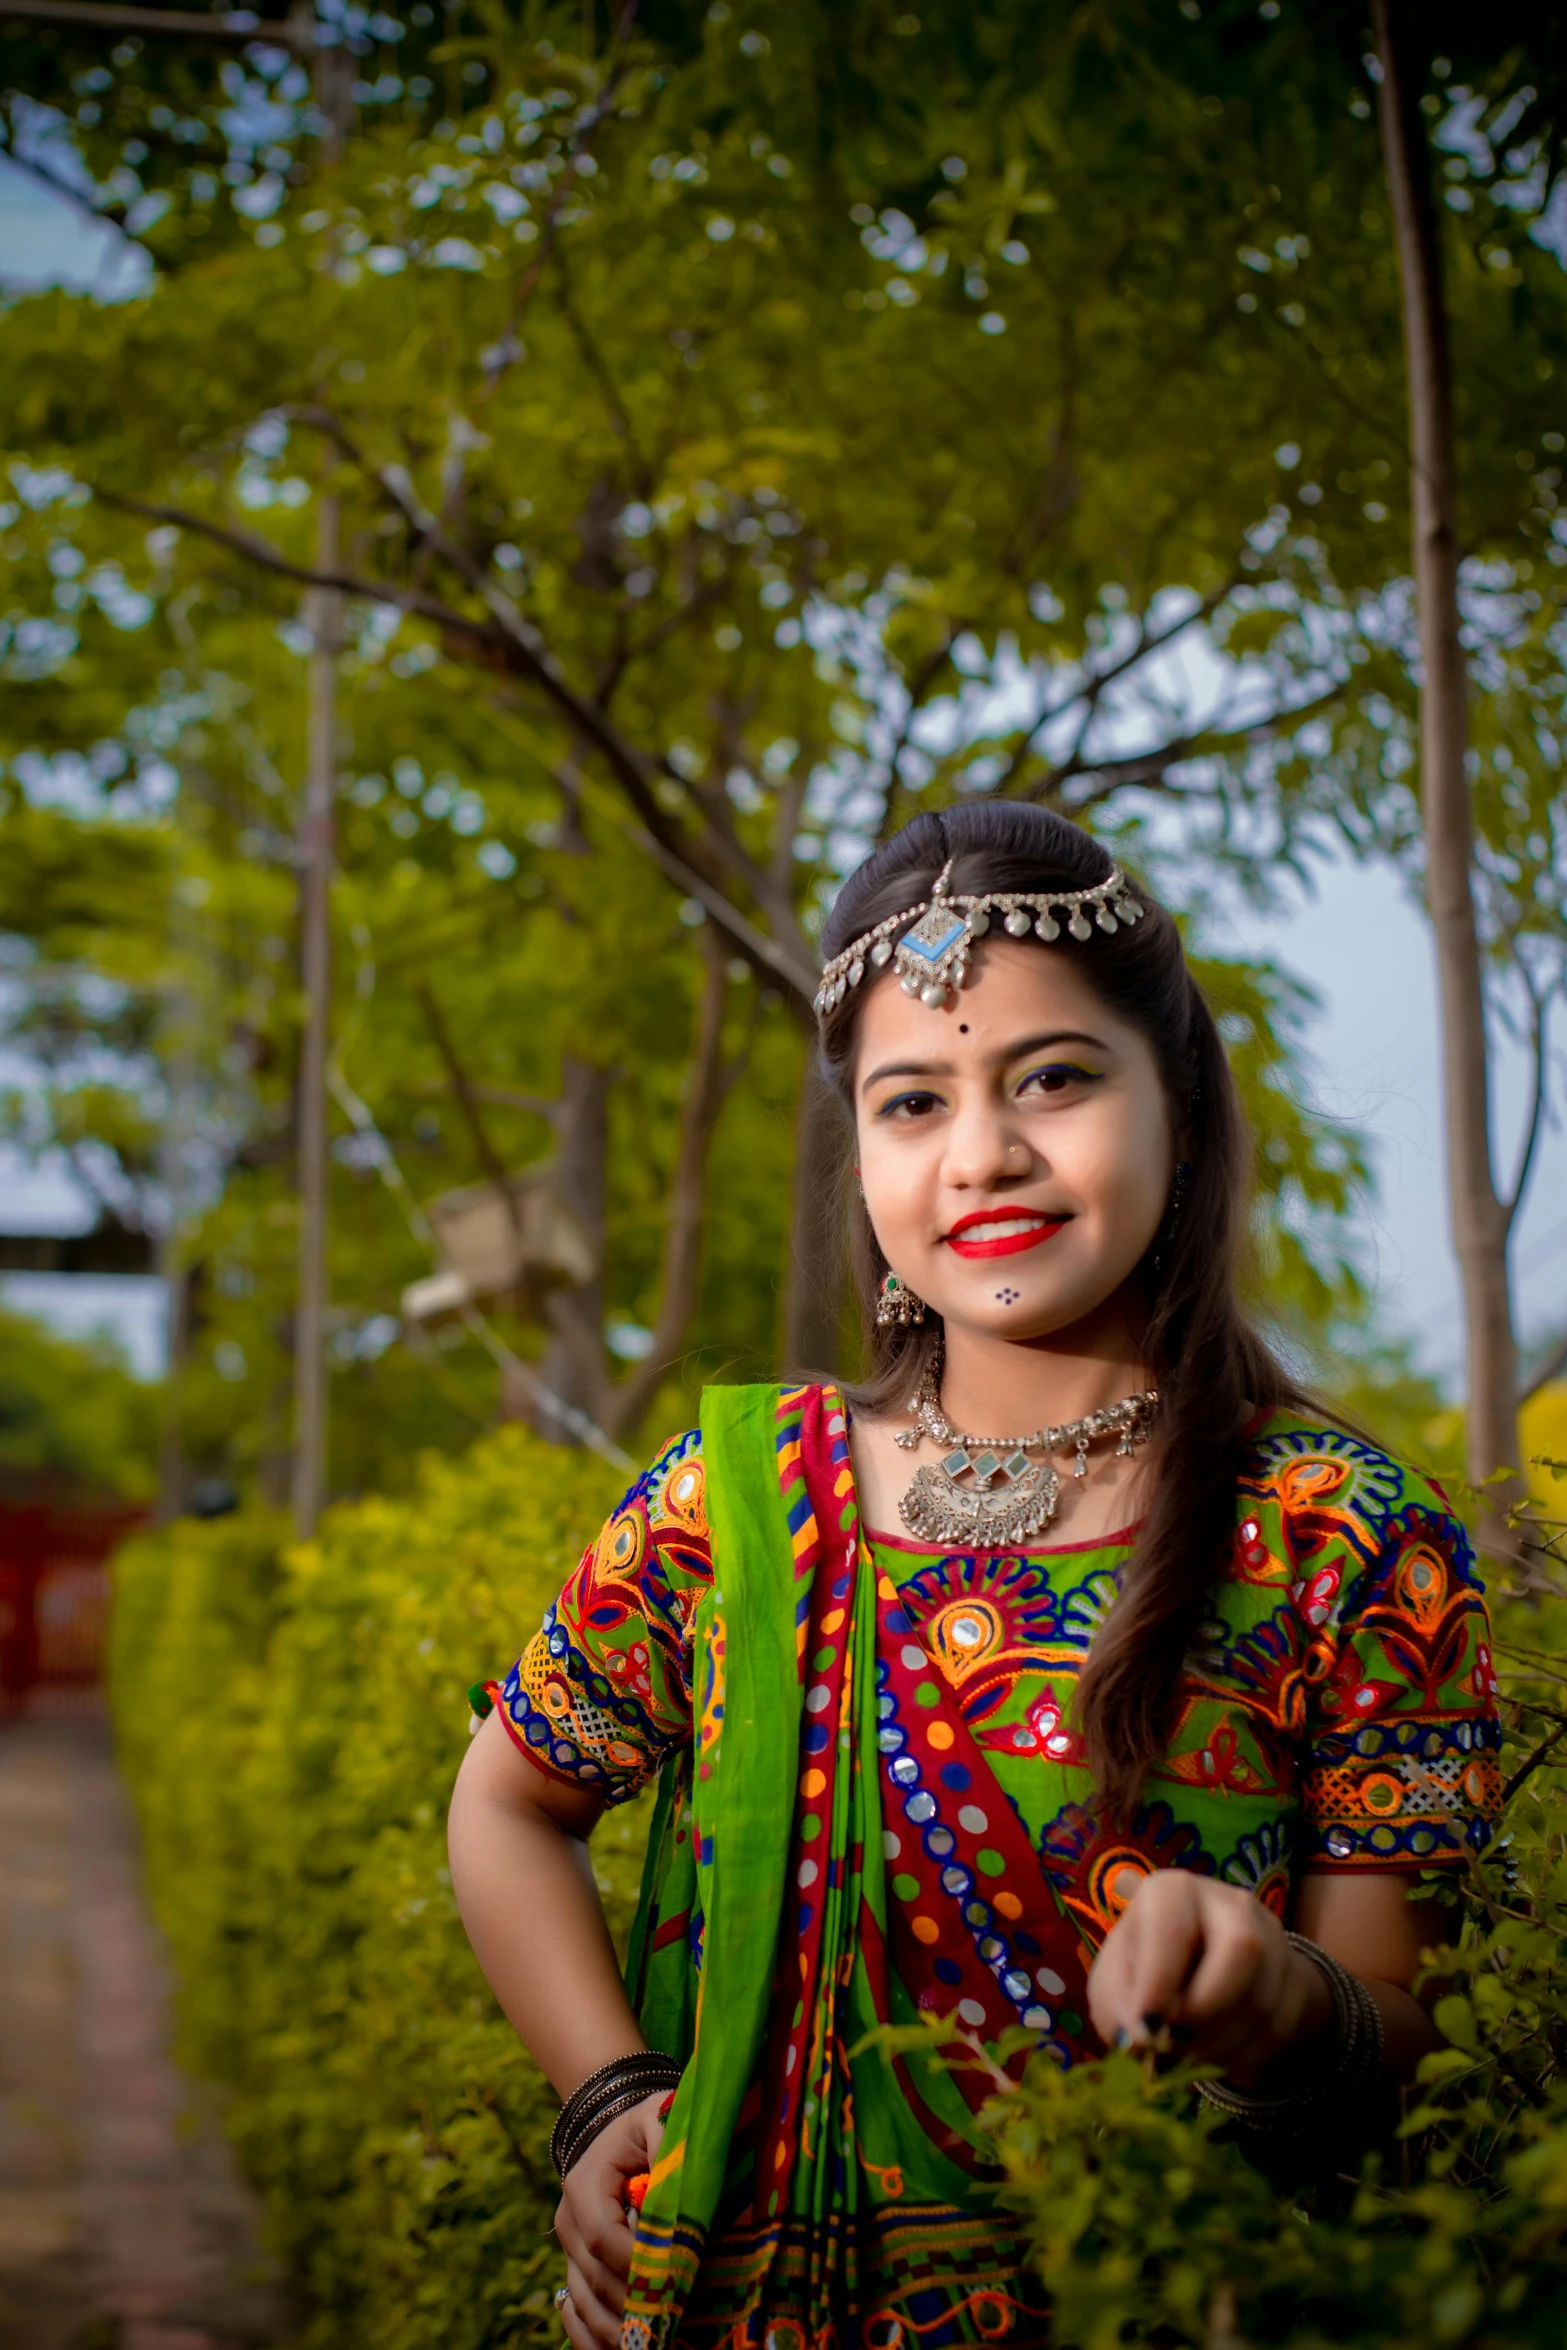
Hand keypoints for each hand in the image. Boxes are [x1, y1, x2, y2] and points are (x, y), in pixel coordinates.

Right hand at [554, 2090, 668, 2349]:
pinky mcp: (578, 2268)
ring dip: (618, 2331)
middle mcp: (569, 2222)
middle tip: (674, 2324)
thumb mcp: (660, 2118)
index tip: (675, 2281)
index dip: (637, 2263)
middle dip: (635, 2306)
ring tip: (656, 2344)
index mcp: (585, 2185)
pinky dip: (594, 2338)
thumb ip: (669, 2148)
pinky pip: (577, 2312)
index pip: (604, 2236)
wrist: (624, 2133)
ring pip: (586, 2305)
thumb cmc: (649, 2124)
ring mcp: (570, 2250)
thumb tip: (682, 2188)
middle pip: (596, 2279)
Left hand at [1086, 1872, 1332, 2087]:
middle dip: (1206, 2010)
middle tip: (1173, 2045)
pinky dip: (1243, 2057)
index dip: (1160, 1982)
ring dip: (1220, 2044)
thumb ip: (1118, 2004)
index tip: (1144, 2029)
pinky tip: (1215, 2055)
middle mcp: (1229, 1903)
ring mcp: (1270, 1938)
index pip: (1174, 1928)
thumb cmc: (1146, 1969)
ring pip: (1262, 1999)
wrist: (1201, 1971)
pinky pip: (1278, 2028)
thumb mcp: (1117, 1978)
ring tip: (1186, 2056)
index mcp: (1173, 1892)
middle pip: (1243, 1949)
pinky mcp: (1293, 1977)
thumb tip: (1136, 2039)